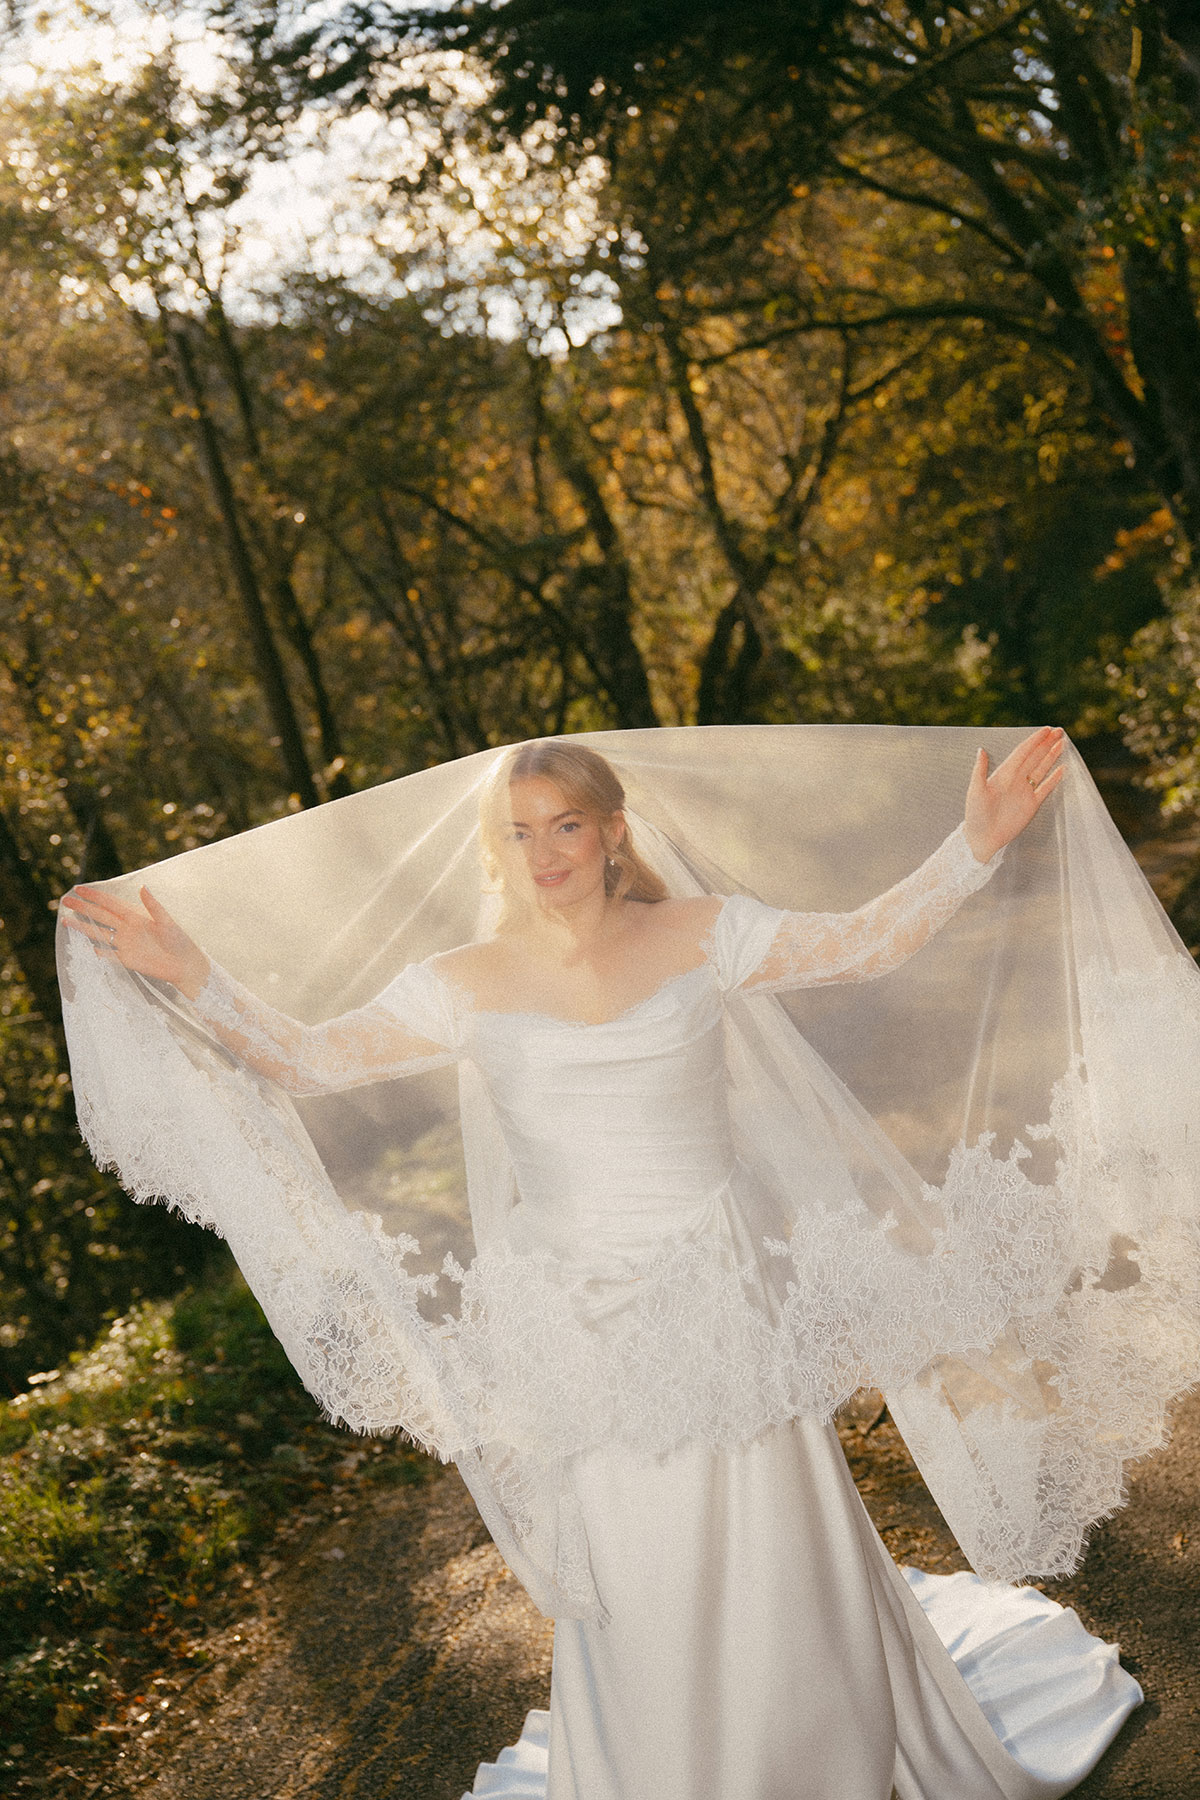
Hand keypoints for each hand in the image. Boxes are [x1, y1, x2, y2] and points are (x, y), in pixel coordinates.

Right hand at [60, 883, 209, 997]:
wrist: (184, 965)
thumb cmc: (180, 941)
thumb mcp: (167, 922)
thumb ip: (153, 906)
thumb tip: (143, 887)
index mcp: (136, 916)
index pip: (110, 903)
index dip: (95, 896)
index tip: (79, 889)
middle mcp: (127, 928)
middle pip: (100, 916)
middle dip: (82, 908)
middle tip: (65, 900)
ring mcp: (125, 944)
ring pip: (99, 933)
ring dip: (83, 927)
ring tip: (65, 921)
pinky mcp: (127, 959)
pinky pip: (108, 954)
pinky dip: (97, 950)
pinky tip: (86, 947)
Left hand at [964, 726, 1065, 862]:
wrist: (983, 839)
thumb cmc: (975, 815)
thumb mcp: (976, 791)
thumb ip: (980, 771)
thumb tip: (981, 749)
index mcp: (1003, 774)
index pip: (1022, 752)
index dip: (1034, 741)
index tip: (1046, 730)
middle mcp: (1016, 780)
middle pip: (1034, 757)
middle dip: (1046, 744)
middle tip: (1059, 731)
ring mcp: (1025, 791)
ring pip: (1041, 769)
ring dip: (1051, 756)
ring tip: (1062, 743)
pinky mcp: (1032, 804)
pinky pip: (1045, 788)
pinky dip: (1054, 778)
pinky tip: (1062, 768)